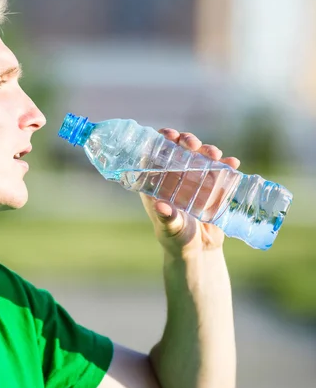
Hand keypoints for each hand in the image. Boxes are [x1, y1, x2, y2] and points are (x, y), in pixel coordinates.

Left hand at [140, 129, 240, 258]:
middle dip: (187, 141)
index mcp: (157, 182)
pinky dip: (227, 164)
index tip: (169, 136)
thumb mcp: (170, 229)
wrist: (199, 251)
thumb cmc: (176, 239)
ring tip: (215, 154)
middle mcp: (174, 176)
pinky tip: (233, 163)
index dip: (160, 140)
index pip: (155, 153)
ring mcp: (194, 179)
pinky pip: (220, 169)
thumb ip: (167, 218)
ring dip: (208, 150)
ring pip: (200, 155)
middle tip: (194, 145)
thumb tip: (160, 206)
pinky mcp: (212, 185)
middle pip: (179, 149)